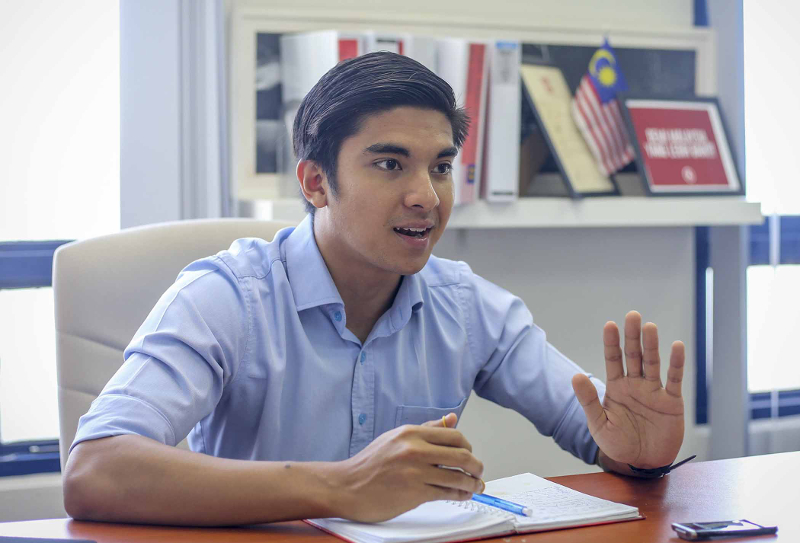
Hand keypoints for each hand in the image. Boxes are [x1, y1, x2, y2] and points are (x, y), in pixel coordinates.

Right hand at [332, 413, 483, 522]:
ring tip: (475, 486)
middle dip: (476, 466)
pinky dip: (460, 495)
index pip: (454, 435)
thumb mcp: (396, 438)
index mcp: (411, 433)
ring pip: (458, 476)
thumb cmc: (370, 463)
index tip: (470, 454)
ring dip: (472, 483)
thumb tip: (452, 418)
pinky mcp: (414, 493)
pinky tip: (462, 495)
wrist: (346, 486)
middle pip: (461, 455)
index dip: (468, 446)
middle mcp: (414, 449)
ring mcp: (415, 472)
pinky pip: (446, 493)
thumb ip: (426, 429)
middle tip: (479, 471)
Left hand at [572, 311, 684, 468]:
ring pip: (653, 363)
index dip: (612, 343)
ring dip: (652, 345)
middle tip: (632, 315)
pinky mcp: (671, 402)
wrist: (641, 464)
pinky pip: (675, 380)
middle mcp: (635, 384)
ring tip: (650, 327)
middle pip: (634, 355)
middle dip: (632, 336)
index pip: (613, 359)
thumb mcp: (599, 424)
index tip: (609, 325)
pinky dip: (676, 364)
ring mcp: (653, 391)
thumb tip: (576, 376)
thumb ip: (589, 400)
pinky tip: (677, 346)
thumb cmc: (617, 444)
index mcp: (616, 387)